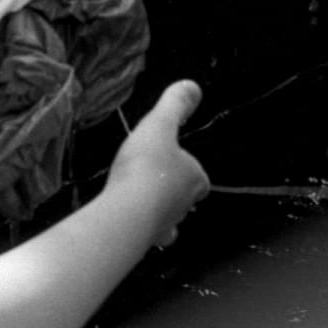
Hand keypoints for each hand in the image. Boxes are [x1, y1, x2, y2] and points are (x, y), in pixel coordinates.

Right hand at [107, 81, 209, 248]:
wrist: (127, 212)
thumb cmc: (146, 166)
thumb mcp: (159, 125)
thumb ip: (174, 105)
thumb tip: (193, 86)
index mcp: (195, 179)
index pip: (200, 178)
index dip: (190, 170)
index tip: (175, 163)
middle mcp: (185, 205)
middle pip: (185, 199)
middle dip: (174, 192)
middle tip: (155, 180)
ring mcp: (166, 226)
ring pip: (169, 220)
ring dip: (160, 212)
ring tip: (142, 202)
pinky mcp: (145, 241)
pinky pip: (148, 236)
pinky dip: (142, 230)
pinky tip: (128, 222)